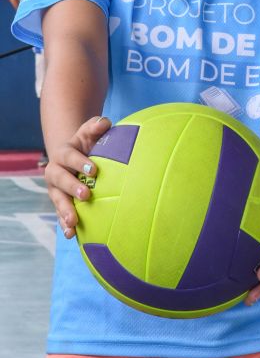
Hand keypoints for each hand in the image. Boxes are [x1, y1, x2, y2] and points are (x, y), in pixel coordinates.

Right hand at [45, 115, 110, 238]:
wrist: (74, 158)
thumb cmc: (88, 144)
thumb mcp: (90, 133)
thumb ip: (95, 126)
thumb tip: (104, 122)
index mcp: (63, 153)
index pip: (68, 156)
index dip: (79, 162)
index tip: (94, 169)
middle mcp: (55, 172)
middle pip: (60, 180)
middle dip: (71, 187)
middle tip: (86, 194)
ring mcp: (56, 190)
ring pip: (58, 200)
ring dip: (65, 211)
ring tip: (74, 221)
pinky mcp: (60, 203)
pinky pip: (60, 215)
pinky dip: (65, 225)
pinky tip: (72, 235)